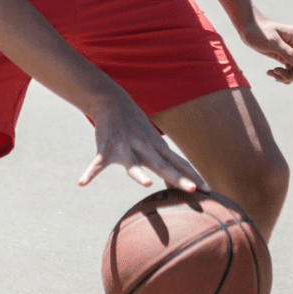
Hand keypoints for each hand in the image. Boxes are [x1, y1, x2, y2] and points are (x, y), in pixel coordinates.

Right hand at [78, 98, 209, 192]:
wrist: (113, 102)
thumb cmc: (138, 129)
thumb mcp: (154, 145)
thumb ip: (167, 164)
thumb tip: (181, 183)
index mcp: (158, 149)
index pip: (180, 164)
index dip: (194, 177)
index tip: (210, 191)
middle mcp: (145, 149)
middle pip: (164, 165)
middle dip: (179, 178)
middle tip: (193, 190)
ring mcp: (126, 148)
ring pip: (133, 164)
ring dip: (138, 174)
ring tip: (145, 184)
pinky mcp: (106, 149)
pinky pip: (97, 164)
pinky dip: (89, 173)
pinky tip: (82, 183)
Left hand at [241, 10, 292, 83]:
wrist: (247, 26)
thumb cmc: (258, 31)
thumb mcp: (272, 42)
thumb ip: (288, 53)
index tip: (289, 75)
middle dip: (292, 74)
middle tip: (276, 73)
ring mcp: (291, 49)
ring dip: (286, 75)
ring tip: (271, 73)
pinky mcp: (283, 54)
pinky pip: (288, 68)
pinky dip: (281, 73)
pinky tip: (270, 72)